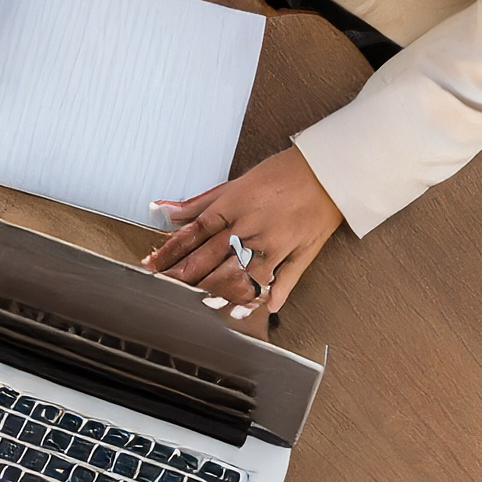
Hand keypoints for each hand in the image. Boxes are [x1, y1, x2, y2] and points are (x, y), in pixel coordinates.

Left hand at [142, 145, 342, 316]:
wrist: (328, 170)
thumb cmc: (283, 173)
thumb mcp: (237, 183)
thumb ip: (200, 202)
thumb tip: (165, 209)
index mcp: (234, 206)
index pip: (194, 233)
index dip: (170, 251)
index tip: (153, 266)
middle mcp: (251, 227)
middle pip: (211, 257)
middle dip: (186, 276)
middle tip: (167, 289)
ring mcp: (275, 243)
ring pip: (241, 274)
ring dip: (220, 292)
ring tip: (202, 305)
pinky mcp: (298, 254)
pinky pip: (282, 281)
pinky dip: (267, 298)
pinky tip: (252, 311)